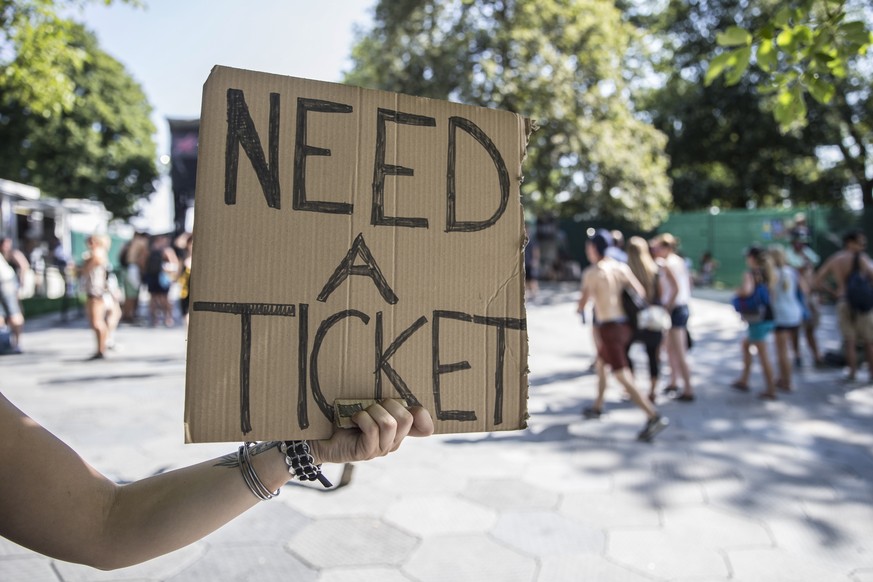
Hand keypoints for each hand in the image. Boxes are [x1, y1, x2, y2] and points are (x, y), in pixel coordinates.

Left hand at [308, 400, 433, 464]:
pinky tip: (353, 419)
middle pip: (407, 418)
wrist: (320, 435)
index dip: (424, 417)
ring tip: (361, 413)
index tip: (414, 407)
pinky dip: (362, 418)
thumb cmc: (345, 417)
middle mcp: (393, 442)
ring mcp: (380, 450)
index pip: (425, 428)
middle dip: (389, 404)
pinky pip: (372, 430)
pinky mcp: (366, 453)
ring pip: (390, 424)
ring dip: (373, 411)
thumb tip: (399, 391)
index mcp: (398, 430)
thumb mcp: (369, 406)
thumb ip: (385, 402)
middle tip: (373, 404)